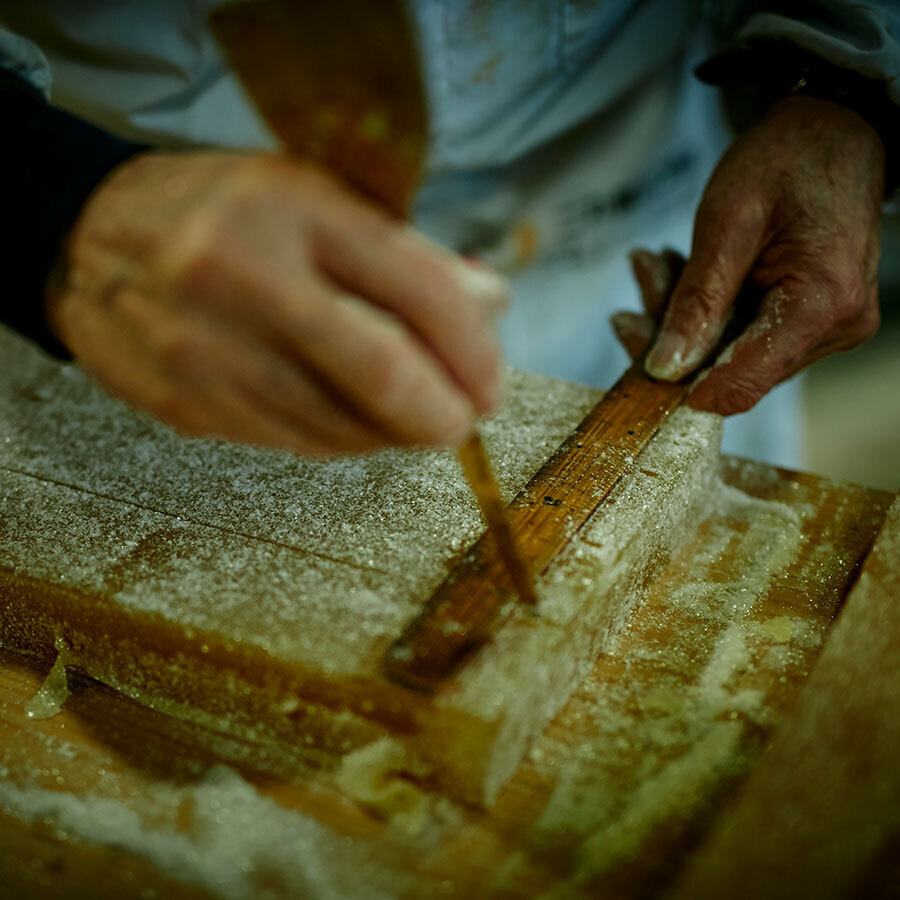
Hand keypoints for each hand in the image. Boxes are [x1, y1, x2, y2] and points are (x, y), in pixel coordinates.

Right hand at [48, 152, 507, 453]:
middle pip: (381, 376)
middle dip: (443, 414)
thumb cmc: (220, 211)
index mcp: (290, 207)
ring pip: (340, 428)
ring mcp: (207, 351)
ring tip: (409, 415)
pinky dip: (342, 440)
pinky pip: (294, 444)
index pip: (417, 289)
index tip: (488, 382)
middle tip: (462, 420)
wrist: (85, 240)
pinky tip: (350, 419)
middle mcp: (243, 278)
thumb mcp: (314, 196)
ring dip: (394, 433)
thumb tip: (490, 305)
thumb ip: (405, 252)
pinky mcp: (186, 406)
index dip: (473, 350)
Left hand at [613, 95, 884, 414]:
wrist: (835, 128)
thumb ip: (697, 300)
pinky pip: (745, 334)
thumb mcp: (728, 220)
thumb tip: (665, 368)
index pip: (740, 384)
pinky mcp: (815, 320)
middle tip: (642, 273)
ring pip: (730, 353)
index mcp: (820, 304)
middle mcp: (834, 328)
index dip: (680, 386)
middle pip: (729, 369)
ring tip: (656, 262)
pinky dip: (707, 308)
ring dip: (684, 316)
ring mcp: (828, 328)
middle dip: (673, 332)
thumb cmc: (788, 159)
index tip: (633, 353)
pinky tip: (682, 269)